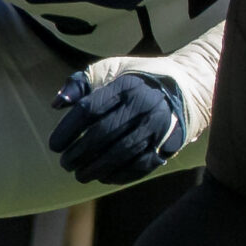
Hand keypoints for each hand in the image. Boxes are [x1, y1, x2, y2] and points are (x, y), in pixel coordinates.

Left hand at [48, 68, 188, 184]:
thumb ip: (81, 82)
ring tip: (80, 174)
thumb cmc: (141, 78)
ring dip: (95, 168)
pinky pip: (140, 165)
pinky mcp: (169, 143)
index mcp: (126, 86)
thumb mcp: (113, 69)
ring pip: (120, 154)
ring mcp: (158, 127)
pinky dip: (119, 175)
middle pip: (101, 135)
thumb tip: (57, 104)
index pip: (88, 110)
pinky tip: (104, 177)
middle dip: (78, 154)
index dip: (66, 131)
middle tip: (65, 164)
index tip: (54, 146)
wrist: (190, 86)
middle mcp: (144, 105)